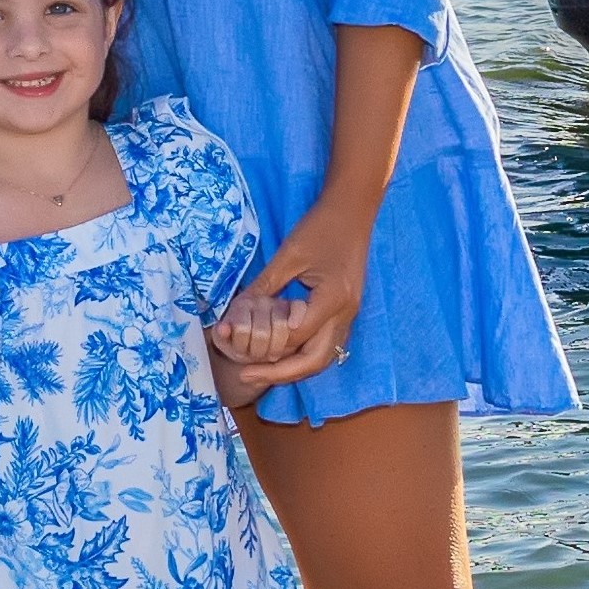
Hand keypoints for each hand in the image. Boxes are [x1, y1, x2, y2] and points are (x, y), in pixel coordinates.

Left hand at [207, 196, 373, 399]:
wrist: (352, 210)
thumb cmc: (320, 227)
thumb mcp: (287, 255)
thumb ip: (264, 287)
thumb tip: (236, 313)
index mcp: (332, 298)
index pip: (297, 337)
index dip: (269, 349)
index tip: (242, 359)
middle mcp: (345, 313)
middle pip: (316, 360)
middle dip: (283, 374)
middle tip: (250, 378)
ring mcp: (349, 314)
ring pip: (324, 357)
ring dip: (295, 369)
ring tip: (263, 373)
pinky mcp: (347, 311)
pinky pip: (327, 344)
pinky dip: (305, 355)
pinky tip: (282, 354)